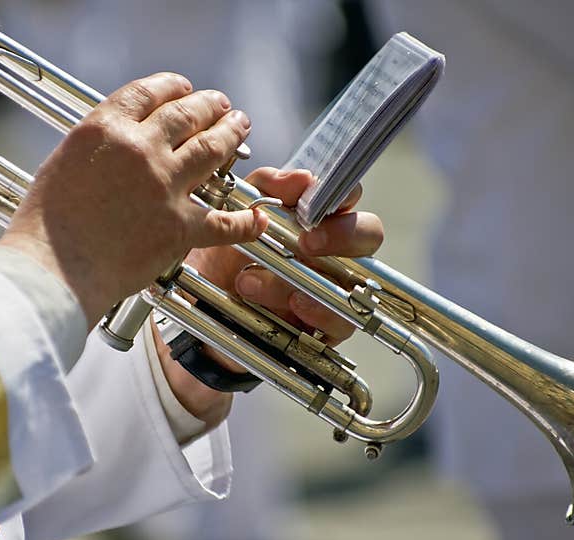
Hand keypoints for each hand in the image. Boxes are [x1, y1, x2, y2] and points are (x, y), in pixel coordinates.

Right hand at [0, 72, 266, 327]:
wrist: (52, 268)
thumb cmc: (45, 226)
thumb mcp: (62, 164)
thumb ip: (97, 149)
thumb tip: (118, 147)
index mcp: (106, 129)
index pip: (149, 93)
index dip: (173, 87)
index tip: (183, 88)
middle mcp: (140, 149)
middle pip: (187, 114)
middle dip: (210, 106)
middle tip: (222, 105)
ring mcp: (164, 186)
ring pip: (212, 150)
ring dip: (231, 135)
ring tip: (241, 128)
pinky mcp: (179, 227)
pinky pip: (223, 222)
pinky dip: (245, 222)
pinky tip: (257, 219)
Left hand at [154, 167, 382, 429]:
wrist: (204, 307)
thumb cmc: (224, 254)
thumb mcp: (233, 215)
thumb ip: (265, 189)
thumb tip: (302, 178)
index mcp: (317, 217)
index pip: (348, 197)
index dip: (342, 196)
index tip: (312, 205)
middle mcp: (335, 250)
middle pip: (369, 234)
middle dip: (342, 235)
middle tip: (306, 242)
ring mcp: (336, 288)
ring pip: (350, 279)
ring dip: (307, 278)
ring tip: (251, 280)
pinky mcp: (328, 326)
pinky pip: (342, 322)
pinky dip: (320, 312)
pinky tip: (295, 304)